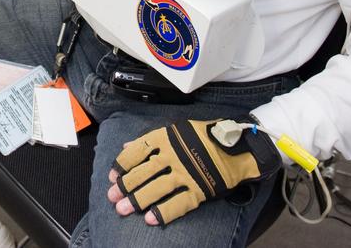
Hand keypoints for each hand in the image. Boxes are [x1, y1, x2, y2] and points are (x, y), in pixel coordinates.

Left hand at [105, 119, 279, 225]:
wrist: (238, 147)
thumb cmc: (203, 137)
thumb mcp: (175, 131)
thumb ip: (151, 140)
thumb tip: (126, 147)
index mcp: (166, 137)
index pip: (138, 151)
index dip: (122, 164)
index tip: (113, 176)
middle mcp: (174, 155)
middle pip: (144, 172)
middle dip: (125, 185)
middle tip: (112, 196)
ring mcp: (187, 173)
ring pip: (157, 188)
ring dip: (138, 200)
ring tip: (123, 209)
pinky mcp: (200, 189)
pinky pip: (179, 203)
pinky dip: (163, 212)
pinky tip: (150, 219)